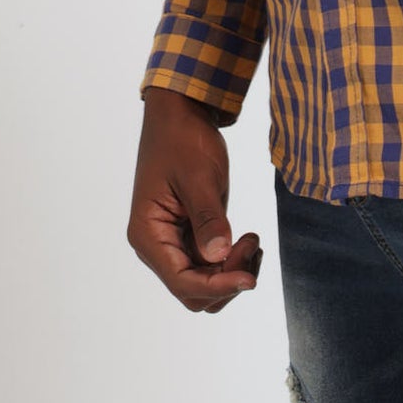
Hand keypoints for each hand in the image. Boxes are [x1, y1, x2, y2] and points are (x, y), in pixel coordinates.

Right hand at [128, 87, 262, 311]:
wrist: (181, 113)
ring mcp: (173, 241)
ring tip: (253, 241)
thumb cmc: (183, 139)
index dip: (217, 286)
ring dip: (232, 271)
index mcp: (149, 235)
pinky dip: (233, 259)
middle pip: (193, 290)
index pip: (182, 282)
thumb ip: (208, 218)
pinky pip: (211, 262)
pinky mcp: (190, 232)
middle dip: (226, 278)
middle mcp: (157, 245)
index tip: (249, 278)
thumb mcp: (199, 177)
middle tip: (252, 242)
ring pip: (204, 280)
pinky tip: (250, 240)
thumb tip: (219, 256)